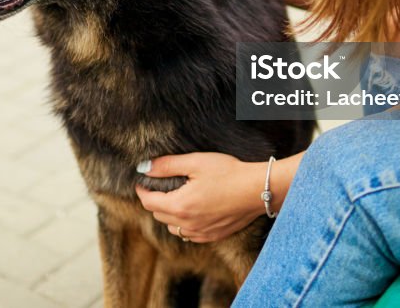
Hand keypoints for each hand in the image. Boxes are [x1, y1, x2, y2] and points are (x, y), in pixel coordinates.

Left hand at [134, 152, 264, 243]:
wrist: (257, 189)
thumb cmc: (228, 172)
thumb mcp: (195, 162)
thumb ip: (167, 165)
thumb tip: (144, 167)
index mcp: (180, 206)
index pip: (149, 202)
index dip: (142, 191)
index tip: (142, 181)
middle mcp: (187, 225)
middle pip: (159, 215)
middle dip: (154, 201)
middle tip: (158, 186)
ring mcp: (201, 233)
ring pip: (173, 228)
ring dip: (168, 214)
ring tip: (175, 198)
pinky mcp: (213, 236)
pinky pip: (189, 234)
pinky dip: (184, 225)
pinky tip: (192, 212)